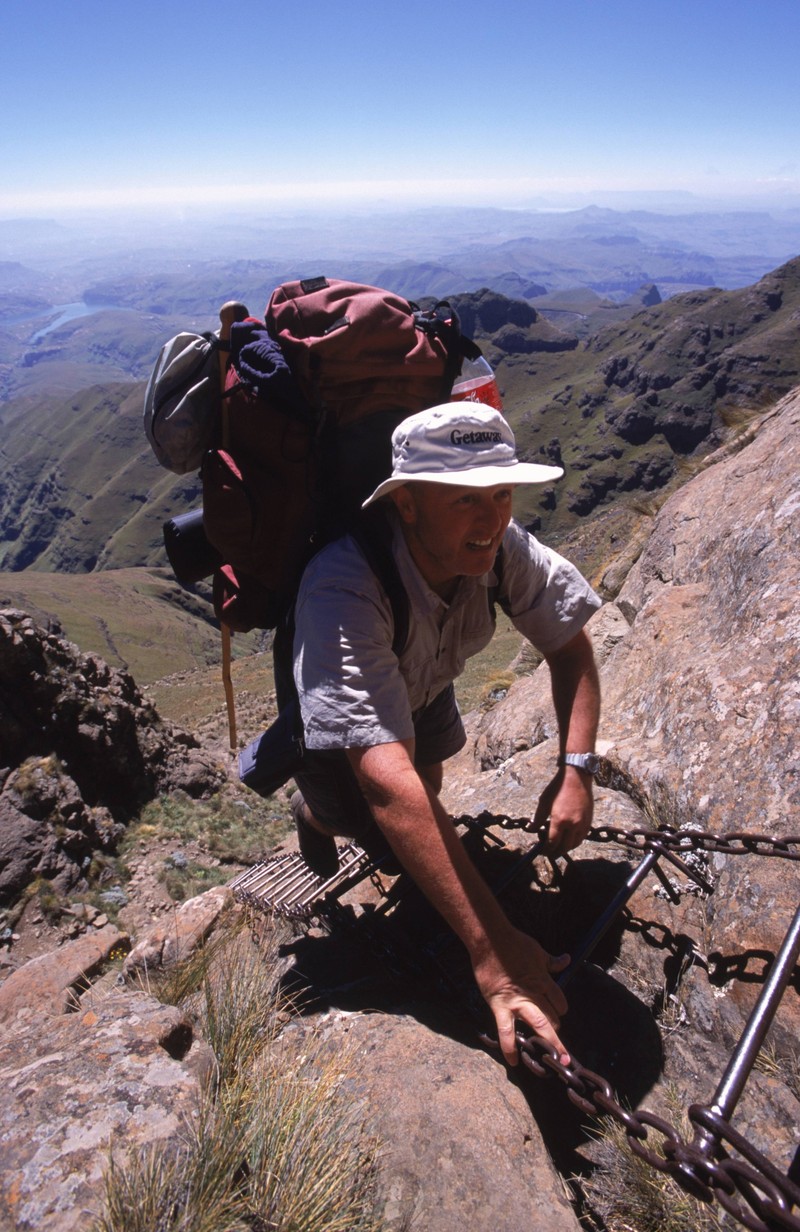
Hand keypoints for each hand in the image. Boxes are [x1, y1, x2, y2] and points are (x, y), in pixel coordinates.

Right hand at [473, 927, 570, 1066]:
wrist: (490, 941)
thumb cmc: (514, 943)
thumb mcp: (538, 951)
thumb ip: (552, 961)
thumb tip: (566, 959)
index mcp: (543, 980)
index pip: (560, 1001)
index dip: (561, 1009)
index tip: (560, 1014)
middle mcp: (534, 994)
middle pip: (552, 1016)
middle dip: (556, 1029)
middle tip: (557, 1040)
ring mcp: (517, 1002)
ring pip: (539, 1025)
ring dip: (549, 1041)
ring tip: (556, 1057)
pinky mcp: (499, 1006)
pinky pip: (506, 1031)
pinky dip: (510, 1048)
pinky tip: (514, 1062)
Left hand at [534, 768, 593, 858]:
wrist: (576, 777)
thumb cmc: (558, 788)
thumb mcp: (544, 802)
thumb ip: (538, 818)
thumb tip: (531, 829)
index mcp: (560, 821)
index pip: (553, 843)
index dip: (546, 850)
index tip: (541, 850)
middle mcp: (573, 825)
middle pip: (564, 847)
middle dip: (555, 852)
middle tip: (548, 852)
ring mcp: (583, 824)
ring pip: (575, 844)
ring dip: (566, 848)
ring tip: (558, 847)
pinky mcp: (589, 821)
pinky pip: (582, 837)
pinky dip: (574, 842)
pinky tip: (568, 839)